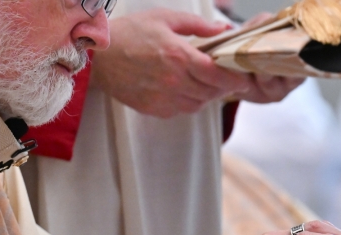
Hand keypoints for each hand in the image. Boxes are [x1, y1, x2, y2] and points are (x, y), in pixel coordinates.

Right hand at [91, 9, 303, 117]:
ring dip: (207, 95)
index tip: (243, 78)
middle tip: (227, 79)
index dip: (234, 79)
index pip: (218, 75)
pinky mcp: (156, 109)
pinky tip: (184, 89)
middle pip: (212, 91)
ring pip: (199, 103)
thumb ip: (197, 25)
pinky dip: (188, 101)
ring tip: (204, 82)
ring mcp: (164, 98)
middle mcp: (174, 81)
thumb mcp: (165, 18)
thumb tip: (223, 29)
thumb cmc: (129, 33)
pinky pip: (182, 110)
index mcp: (178, 56)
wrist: (96, 57)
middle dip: (223, 86)